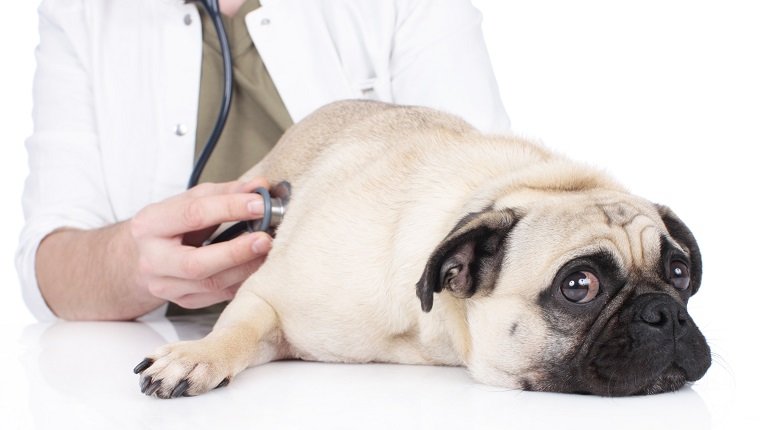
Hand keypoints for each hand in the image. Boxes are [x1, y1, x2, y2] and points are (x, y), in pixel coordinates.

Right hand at [129, 178, 271, 308]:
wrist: (141, 257)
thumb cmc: (169, 225)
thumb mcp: (190, 201)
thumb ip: (225, 193)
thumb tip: (260, 186)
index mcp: (151, 225)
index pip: (193, 215)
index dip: (230, 208)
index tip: (261, 204)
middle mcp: (153, 259)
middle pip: (197, 263)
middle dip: (236, 252)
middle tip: (265, 239)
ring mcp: (166, 285)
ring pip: (211, 284)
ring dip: (246, 268)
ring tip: (268, 252)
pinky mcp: (184, 301)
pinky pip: (220, 295)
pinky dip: (242, 281)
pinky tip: (257, 268)